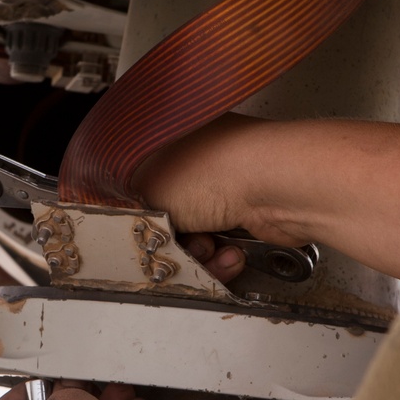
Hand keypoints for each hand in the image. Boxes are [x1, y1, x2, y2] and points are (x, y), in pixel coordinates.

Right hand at [134, 115, 312, 277]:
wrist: (278, 188)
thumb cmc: (218, 171)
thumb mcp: (147, 190)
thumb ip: (128, 207)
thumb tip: (122, 219)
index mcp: (170, 141)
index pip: (139, 184)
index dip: (137, 214)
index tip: (136, 232)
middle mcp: (200, 161)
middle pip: (168, 217)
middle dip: (170, 240)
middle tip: (173, 241)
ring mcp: (228, 187)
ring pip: (196, 238)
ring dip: (198, 255)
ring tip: (207, 247)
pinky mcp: (250, 214)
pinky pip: (224, 247)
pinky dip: (224, 258)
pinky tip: (230, 253)